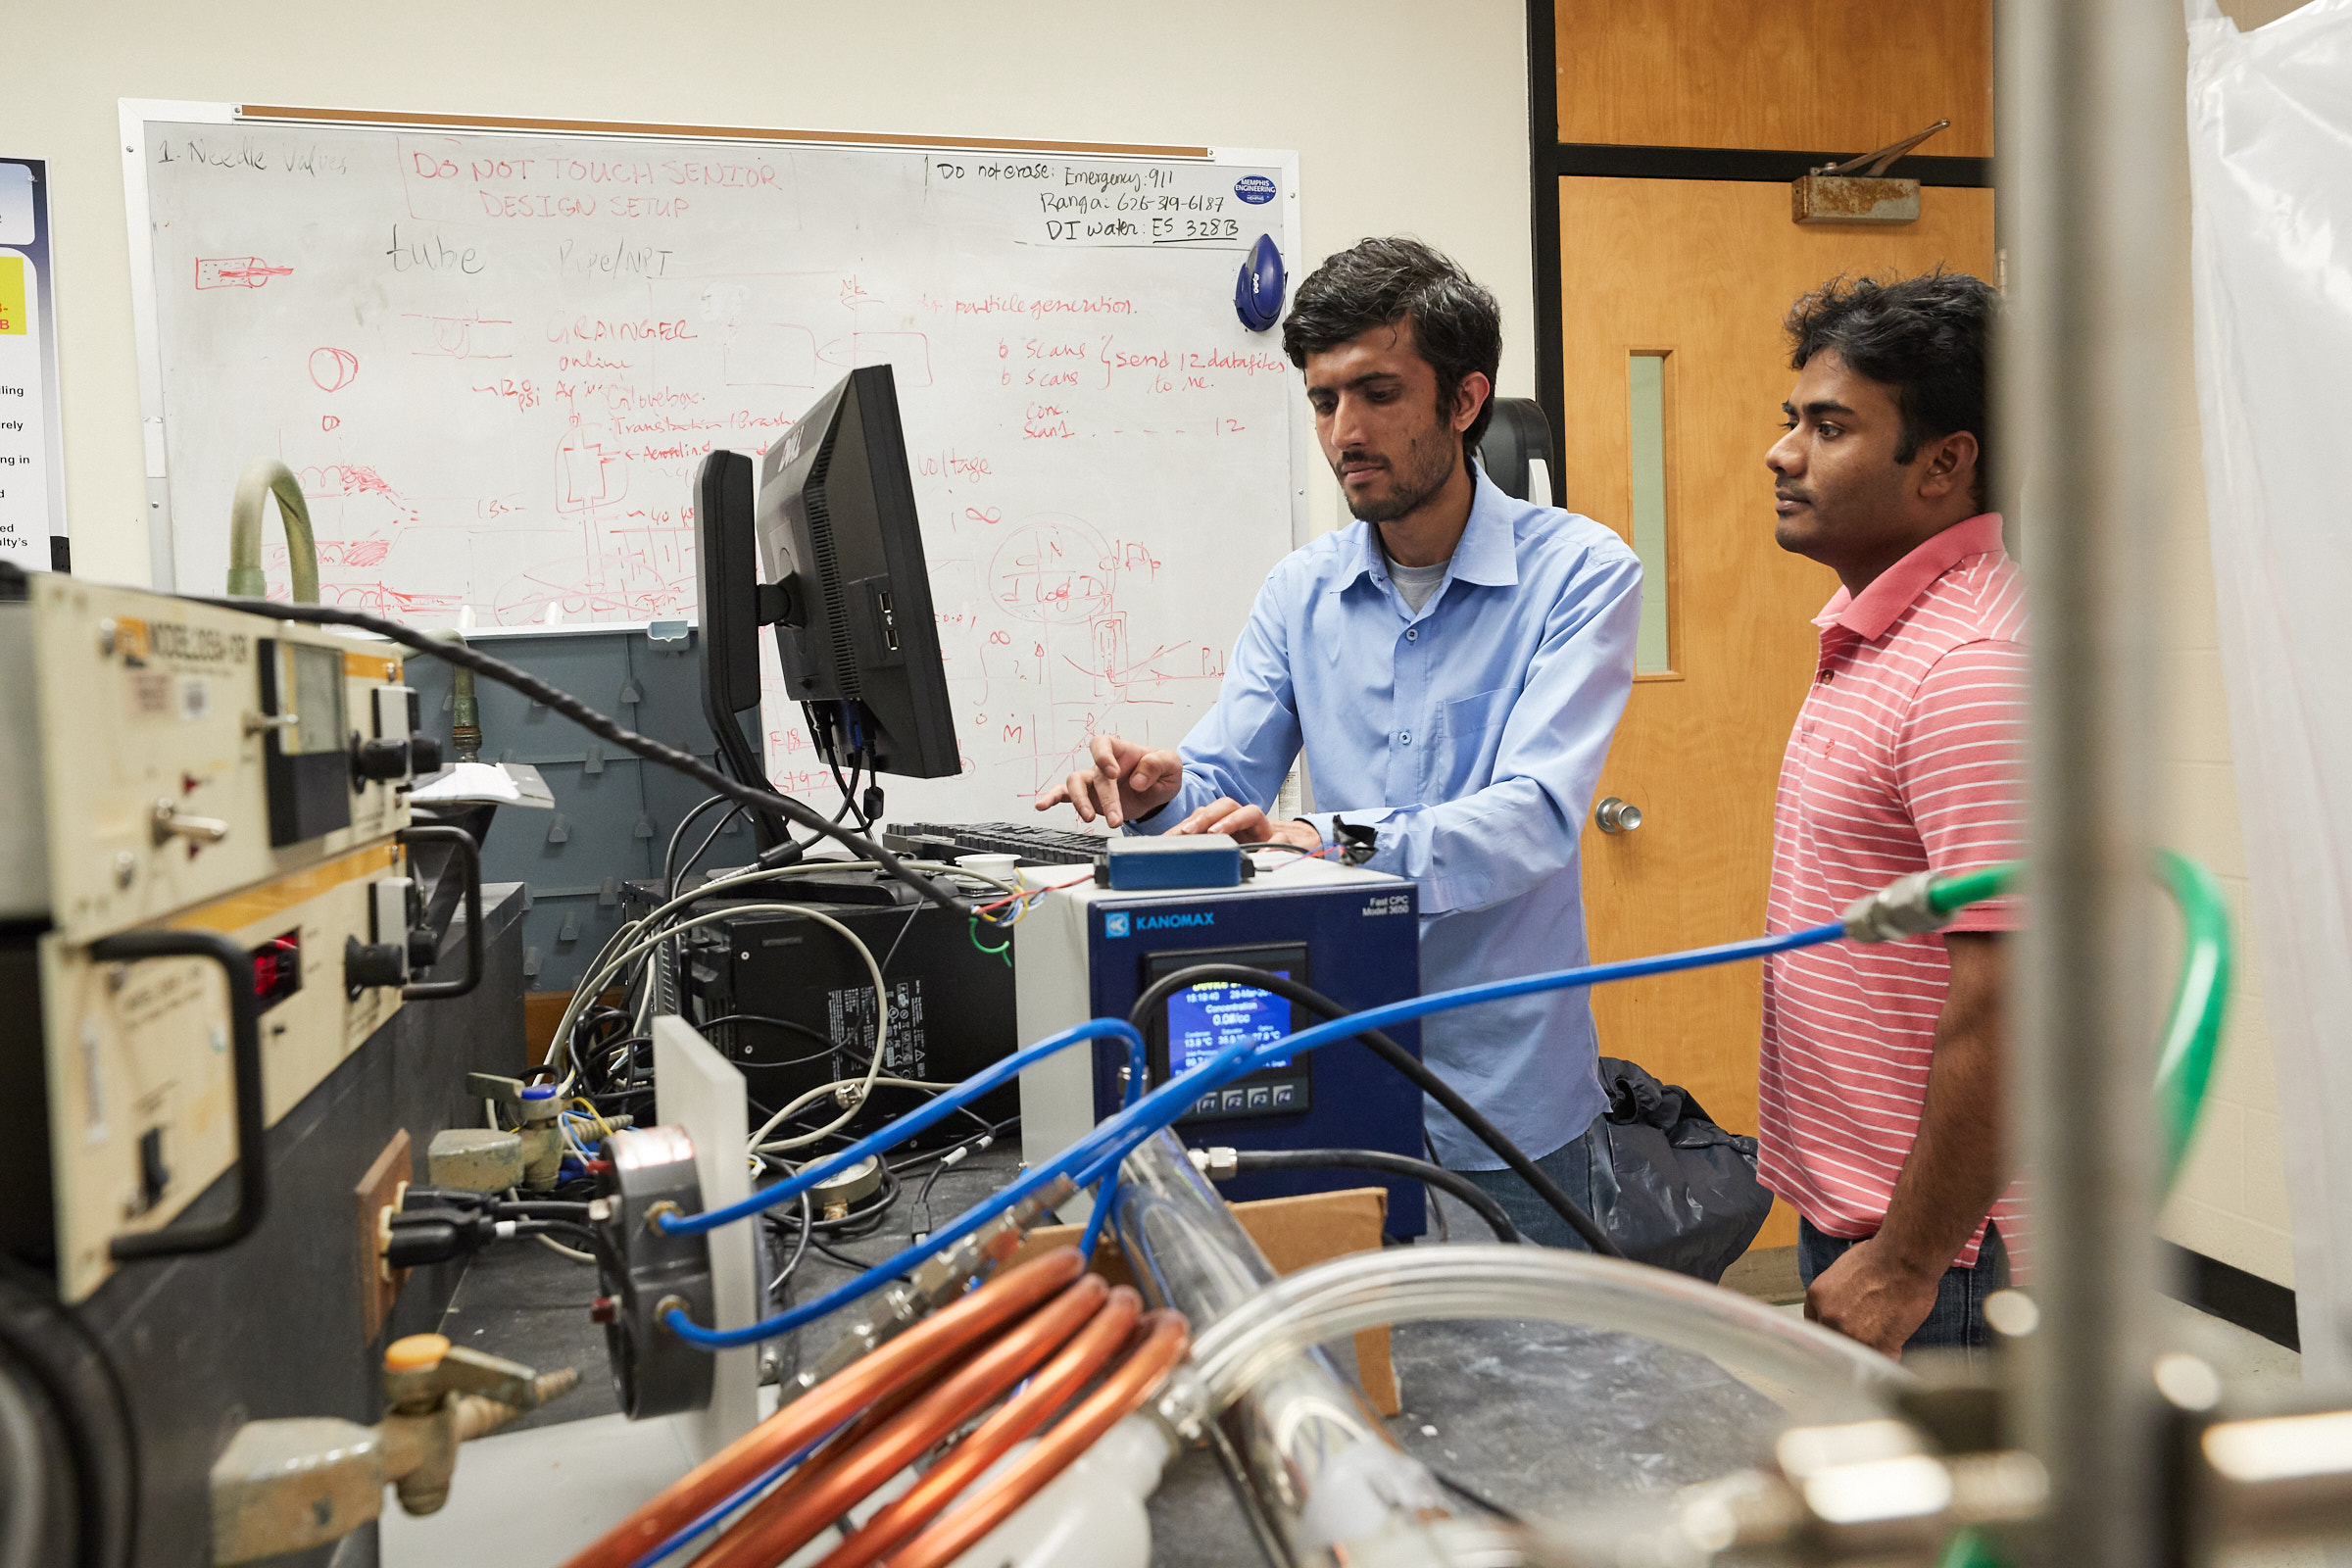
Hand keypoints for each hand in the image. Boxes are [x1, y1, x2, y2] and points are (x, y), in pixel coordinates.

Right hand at [1034, 733, 1183, 827]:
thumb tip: (1137, 779)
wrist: (1158, 793)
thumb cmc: (1161, 772)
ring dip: (1080, 802)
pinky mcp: (1089, 798)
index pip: (1102, 743)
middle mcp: (1102, 764)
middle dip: (1105, 798)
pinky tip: (1042, 805)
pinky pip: (1064, 794)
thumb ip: (1159, 764)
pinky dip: (1051, 798)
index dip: (1103, 756)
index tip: (1113, 772)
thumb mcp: (1172, 765)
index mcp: (1120, 750)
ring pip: (1074, 783)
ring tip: (1089, 818)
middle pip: (1094, 775)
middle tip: (1116, 818)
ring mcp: (1093, 781)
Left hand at [1169, 798, 1320, 850]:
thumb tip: (1173, 858)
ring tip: (1217, 833)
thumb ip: (1205, 847)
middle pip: (1226, 805)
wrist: (1301, 844)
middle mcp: (1246, 821)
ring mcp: (1266, 828)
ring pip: (1251, 812)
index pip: (1206, 812)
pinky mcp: (1286, 840)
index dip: (1187, 822)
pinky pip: (1280, 840)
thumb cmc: (1259, 845)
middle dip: (1205, 816)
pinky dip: (1270, 846)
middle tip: (1188, 831)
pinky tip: (1259, 855)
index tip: (1170, 837)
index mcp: (1230, 821)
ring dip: (1232, 821)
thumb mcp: (1230, 847)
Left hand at [1803, 1236, 1942, 1359]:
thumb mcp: (1844, 1269)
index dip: (1831, 1331)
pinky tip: (1896, 1348)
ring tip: (1884, 1343)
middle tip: (1866, 1339)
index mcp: (1817, 1296)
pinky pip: (1879, 1362)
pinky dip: (1889, 1357)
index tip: (1842, 1335)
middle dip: (1849, 1342)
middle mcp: (1828, 1317)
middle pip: (1833, 1342)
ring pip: (1855, 1356)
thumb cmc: (1882, 1256)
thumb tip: (1845, 1308)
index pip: (1816, 1324)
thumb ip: (1837, 1294)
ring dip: (1868, 1352)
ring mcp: (1850, 1333)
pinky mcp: (1874, 1345)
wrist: (1905, 1259)